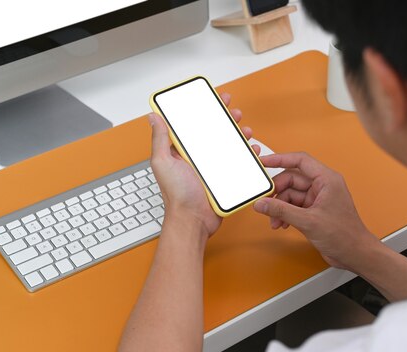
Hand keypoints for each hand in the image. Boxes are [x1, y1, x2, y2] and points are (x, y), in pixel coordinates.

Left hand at [149, 93, 257, 237]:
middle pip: (214, 131)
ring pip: (229, 144)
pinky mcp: (225, 178)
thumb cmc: (176, 195)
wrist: (193, 220)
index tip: (214, 98)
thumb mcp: (162, 162)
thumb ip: (159, 139)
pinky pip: (239, 163)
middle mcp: (198, 157)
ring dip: (239, 134)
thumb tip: (153, 117)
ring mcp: (212, 168)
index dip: (204, 109)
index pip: (194, 124)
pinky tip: (252, 150)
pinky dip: (247, 155)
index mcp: (183, 151)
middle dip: (226, 118)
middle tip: (234, 111)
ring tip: (246, 129)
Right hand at [253, 152, 379, 270]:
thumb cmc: (345, 235)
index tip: (264, 162)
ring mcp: (318, 198)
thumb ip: (281, 211)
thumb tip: (262, 203)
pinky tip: (282, 224)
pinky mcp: (314, 210)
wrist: (355, 254)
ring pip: (290, 194)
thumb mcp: (308, 221)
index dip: (280, 158)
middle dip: (277, 192)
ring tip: (274, 221)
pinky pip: (293, 206)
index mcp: (327, 179)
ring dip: (279, 207)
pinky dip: (285, 213)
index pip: (300, 160)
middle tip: (265, 203)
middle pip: (291, 179)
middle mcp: (322, 186)